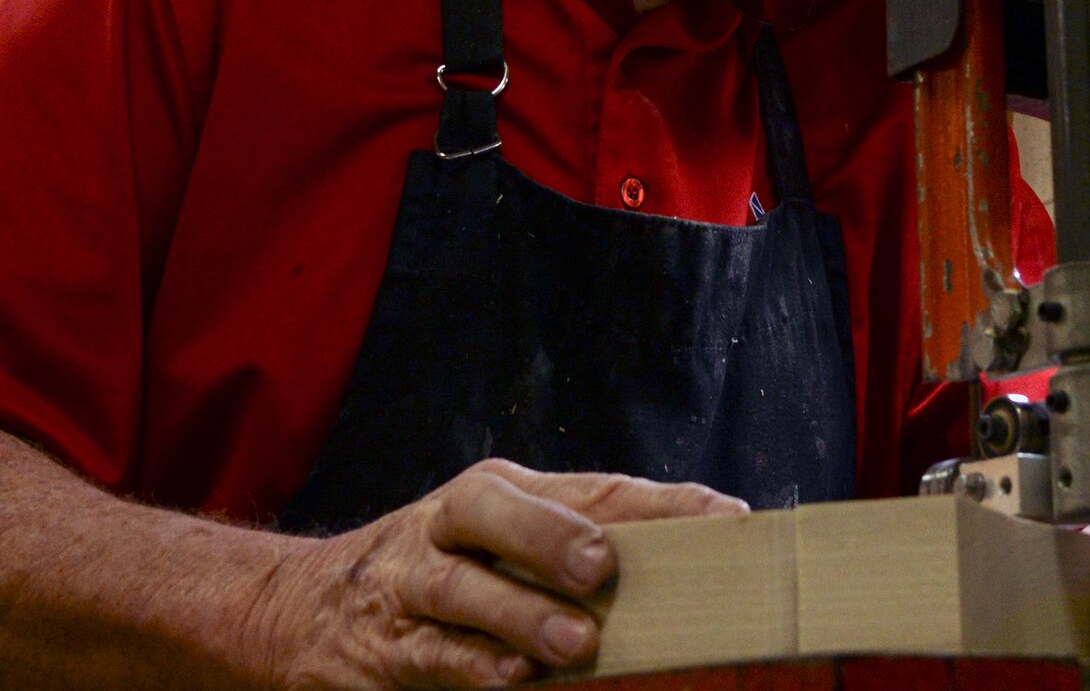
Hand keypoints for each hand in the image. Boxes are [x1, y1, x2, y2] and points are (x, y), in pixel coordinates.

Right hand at [251, 458, 745, 687]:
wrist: (293, 611)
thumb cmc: (435, 572)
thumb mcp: (498, 542)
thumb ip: (574, 548)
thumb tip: (683, 568)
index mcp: (499, 492)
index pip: (590, 486)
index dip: (659, 500)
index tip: (726, 516)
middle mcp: (449, 526)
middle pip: (496, 511)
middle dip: (554, 535)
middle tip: (606, 568)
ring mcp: (407, 585)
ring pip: (461, 589)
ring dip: (521, 616)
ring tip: (575, 645)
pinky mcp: (379, 648)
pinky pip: (429, 656)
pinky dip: (471, 669)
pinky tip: (511, 681)